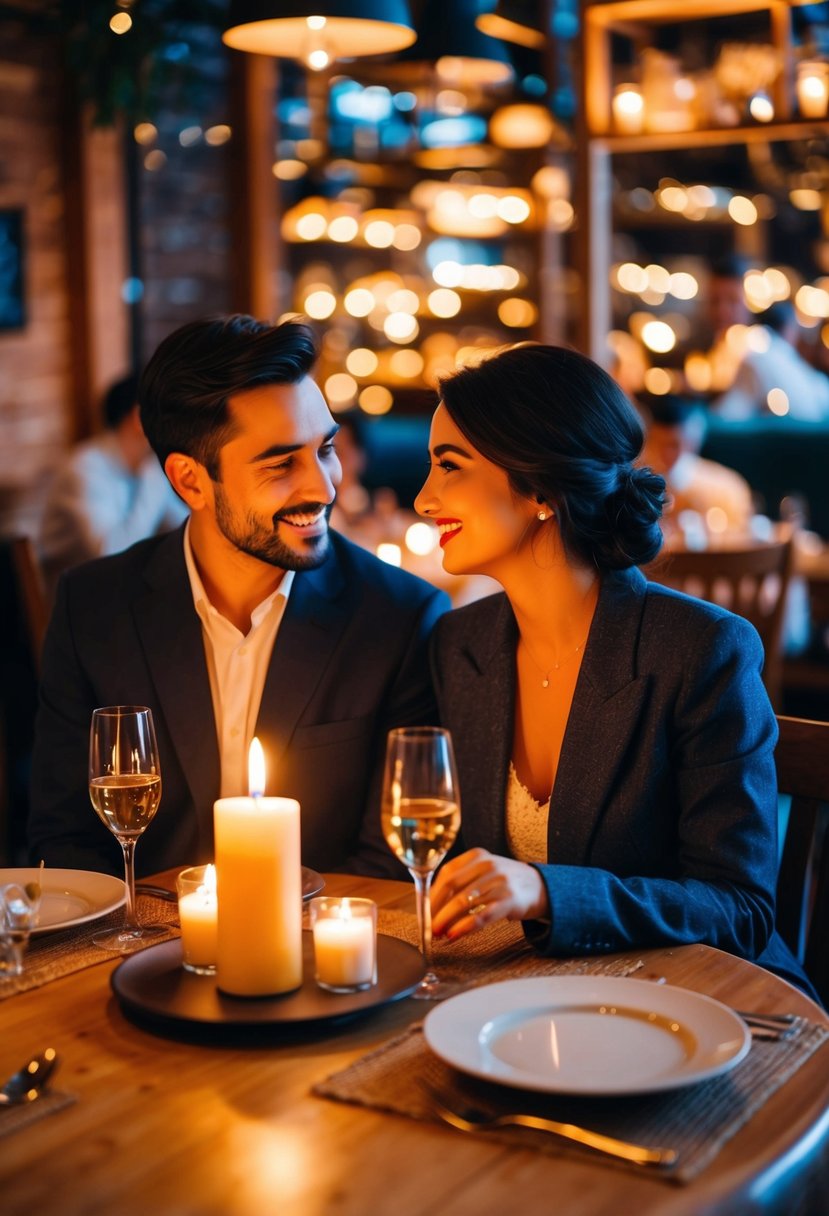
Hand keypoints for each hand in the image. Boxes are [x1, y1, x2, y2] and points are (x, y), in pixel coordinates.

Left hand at [430, 848, 548, 940]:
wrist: (540, 886)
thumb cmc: (503, 881)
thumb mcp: (483, 871)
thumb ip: (461, 881)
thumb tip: (431, 906)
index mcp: (477, 856)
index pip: (446, 873)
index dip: (432, 894)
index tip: (424, 910)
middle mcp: (487, 865)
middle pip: (452, 886)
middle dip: (436, 908)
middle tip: (428, 925)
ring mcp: (499, 882)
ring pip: (464, 902)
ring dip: (447, 920)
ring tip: (438, 933)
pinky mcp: (508, 901)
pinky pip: (481, 915)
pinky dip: (464, 927)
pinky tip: (454, 935)